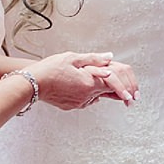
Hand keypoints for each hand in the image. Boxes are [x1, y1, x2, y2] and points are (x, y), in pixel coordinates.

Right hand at [22, 50, 137, 108]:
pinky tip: (82, 87)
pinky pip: (85, 100)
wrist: (32, 84)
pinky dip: (88, 94)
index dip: (124, 86)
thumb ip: (94, 58)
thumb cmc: (50, 69)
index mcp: (90, 83)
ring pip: (96, 96)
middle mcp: (86, 96)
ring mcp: (78, 103)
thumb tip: (110, 58)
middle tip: (129, 95)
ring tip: (100, 85)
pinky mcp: (71, 106)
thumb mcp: (73, 58)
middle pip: (106, 92)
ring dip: (101, 91)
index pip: (113, 84)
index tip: (132, 95)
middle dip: (117, 91)